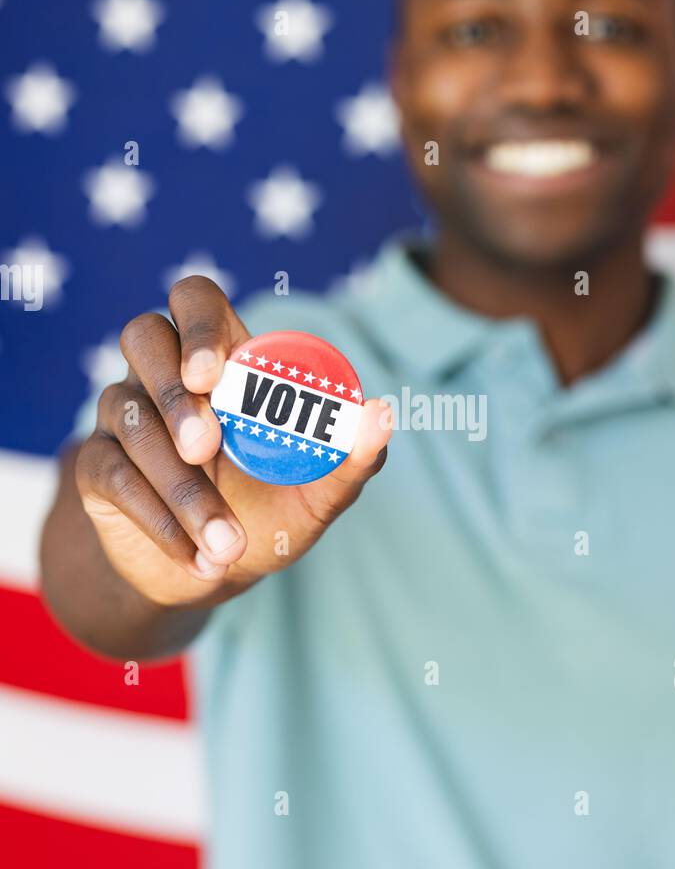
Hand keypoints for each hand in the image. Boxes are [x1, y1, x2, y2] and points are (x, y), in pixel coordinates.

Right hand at [75, 276, 391, 606]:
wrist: (215, 568)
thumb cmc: (272, 509)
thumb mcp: (320, 491)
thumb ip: (352, 454)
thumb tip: (382, 414)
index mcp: (223, 360)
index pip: (195, 299)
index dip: (200, 323)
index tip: (213, 373)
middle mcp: (165, 374)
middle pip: (142, 334)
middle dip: (173, 389)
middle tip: (205, 445)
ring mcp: (125, 416)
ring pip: (131, 419)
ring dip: (182, 487)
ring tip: (229, 544)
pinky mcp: (97, 467)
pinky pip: (113, 475)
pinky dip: (161, 521)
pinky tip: (200, 559)